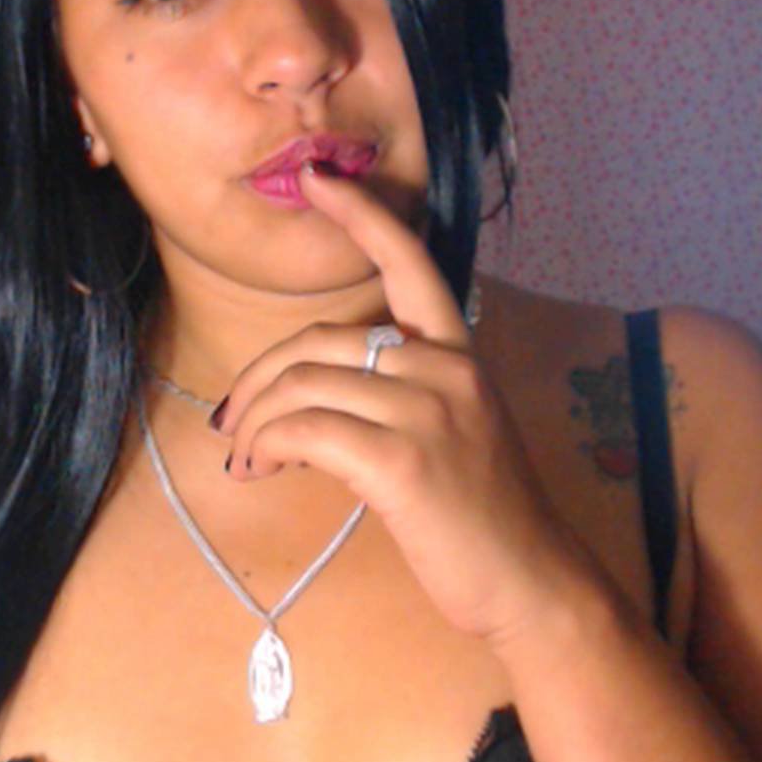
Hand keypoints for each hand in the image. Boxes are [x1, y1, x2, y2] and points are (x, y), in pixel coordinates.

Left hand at [213, 159, 622, 645]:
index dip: (362, 215)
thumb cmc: (483, 520)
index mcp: (459, 354)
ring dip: (254, 422)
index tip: (316, 178)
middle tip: (230, 423)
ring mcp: (427, 412)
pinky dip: (267, 447)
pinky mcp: (404, 462)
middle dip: (258, 378)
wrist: (531, 582)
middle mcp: (446, 369)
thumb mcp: (453, 435)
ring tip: (244, 459)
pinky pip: (306, 431)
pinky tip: (261, 470)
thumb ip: (398, 399)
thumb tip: (311, 401)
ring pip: (302, 385)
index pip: (411, 264)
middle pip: (319, 340)